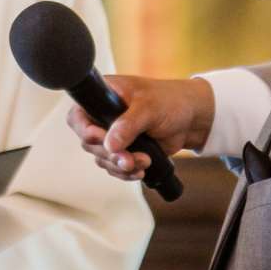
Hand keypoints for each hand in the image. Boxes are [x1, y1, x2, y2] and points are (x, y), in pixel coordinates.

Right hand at [66, 76, 213, 181]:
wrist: (192, 119)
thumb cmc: (171, 101)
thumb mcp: (148, 108)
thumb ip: (128, 125)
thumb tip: (109, 144)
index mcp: (103, 97)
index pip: (78, 116)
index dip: (85, 131)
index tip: (102, 140)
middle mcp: (103, 116)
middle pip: (89, 143)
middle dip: (110, 155)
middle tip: (128, 159)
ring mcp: (113, 135)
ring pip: (102, 158)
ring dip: (120, 166)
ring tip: (143, 162)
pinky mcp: (125, 150)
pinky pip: (115, 167)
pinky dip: (126, 172)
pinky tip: (141, 170)